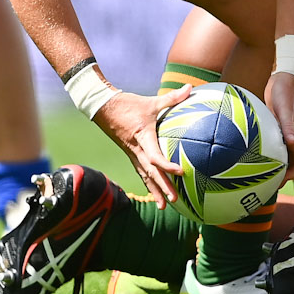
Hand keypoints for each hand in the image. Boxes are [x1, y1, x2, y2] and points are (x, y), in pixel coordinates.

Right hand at [93, 87, 191, 207]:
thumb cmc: (128, 104)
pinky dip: (148, 182)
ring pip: (144, 176)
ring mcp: (132, 154)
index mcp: (143, 139)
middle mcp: (136, 150)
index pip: (155, 157)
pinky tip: (155, 192)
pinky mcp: (130, 154)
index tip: (180, 171)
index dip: (167, 166)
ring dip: (154, 190)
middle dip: (162, 187)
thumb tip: (190, 88)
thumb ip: (172, 97)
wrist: (102, 107)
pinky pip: (140, 171)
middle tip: (174, 200)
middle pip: (150, 173)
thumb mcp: (151, 101)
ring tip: (164, 206)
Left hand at [264, 72, 293, 181]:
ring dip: (273, 163)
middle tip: (262, 182)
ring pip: (282, 154)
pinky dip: (265, 149)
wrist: (286, 75)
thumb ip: (288, 126)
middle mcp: (292, 137)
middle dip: (280, 175)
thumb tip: (292, 143)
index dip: (293, 175)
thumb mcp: (284, 108)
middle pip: (291, 163)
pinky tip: (248, 149)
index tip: (278, 179)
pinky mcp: (277, 125)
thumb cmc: (286, 90)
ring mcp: (285, 132)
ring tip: (254, 171)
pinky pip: (273, 143)